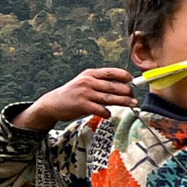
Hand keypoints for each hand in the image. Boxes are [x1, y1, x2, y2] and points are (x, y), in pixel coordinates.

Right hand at [16, 67, 134, 129]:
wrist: (52, 104)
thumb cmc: (73, 94)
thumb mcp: (85, 82)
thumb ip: (100, 83)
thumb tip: (123, 86)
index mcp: (90, 74)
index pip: (111, 72)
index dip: (124, 76)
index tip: (132, 81)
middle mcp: (88, 82)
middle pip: (113, 86)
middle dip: (127, 91)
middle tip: (134, 97)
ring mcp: (85, 93)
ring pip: (110, 98)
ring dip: (124, 102)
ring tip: (133, 104)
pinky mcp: (82, 105)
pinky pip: (100, 109)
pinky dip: (107, 113)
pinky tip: (108, 115)